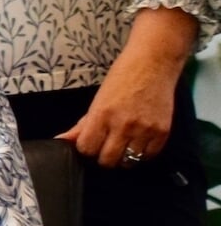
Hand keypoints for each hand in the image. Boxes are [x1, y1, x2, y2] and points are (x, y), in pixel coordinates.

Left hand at [57, 27, 183, 168]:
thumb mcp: (97, 99)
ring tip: (123, 145)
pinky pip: (149, 156)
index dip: (87, 149)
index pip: (87, 148)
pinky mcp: (163, 132)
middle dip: (104, 157)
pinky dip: (142, 154)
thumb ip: (82, 124)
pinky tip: (138, 143)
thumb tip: (62, 140)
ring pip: (129, 162)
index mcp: (101, 115)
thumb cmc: (122, 78)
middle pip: (108, 160)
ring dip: (124, 158)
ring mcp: (144, 130)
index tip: (91, 144)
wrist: (153, 64)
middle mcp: (123, 125)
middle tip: (107, 147)